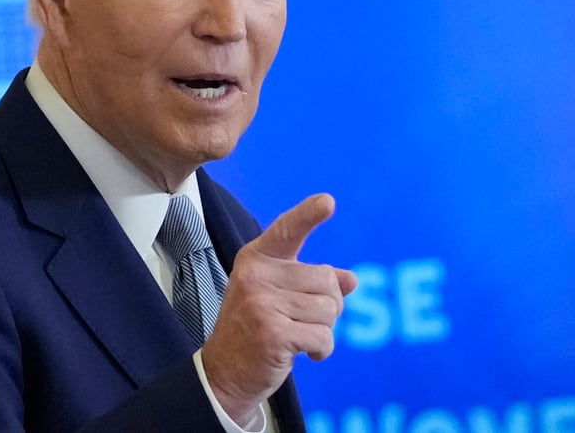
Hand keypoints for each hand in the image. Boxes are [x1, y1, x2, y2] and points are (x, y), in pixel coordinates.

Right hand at [201, 193, 357, 425]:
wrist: (224, 373)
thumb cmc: (255, 329)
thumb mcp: (279, 297)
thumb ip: (313, 283)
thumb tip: (351, 279)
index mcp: (256, 259)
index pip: (287, 230)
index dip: (309, 215)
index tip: (328, 201)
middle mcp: (256, 275)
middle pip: (327, 280)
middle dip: (328, 305)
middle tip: (303, 320)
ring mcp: (262, 304)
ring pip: (329, 310)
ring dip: (323, 330)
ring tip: (297, 336)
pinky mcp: (273, 333)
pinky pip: (324, 337)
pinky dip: (321, 350)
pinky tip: (303, 353)